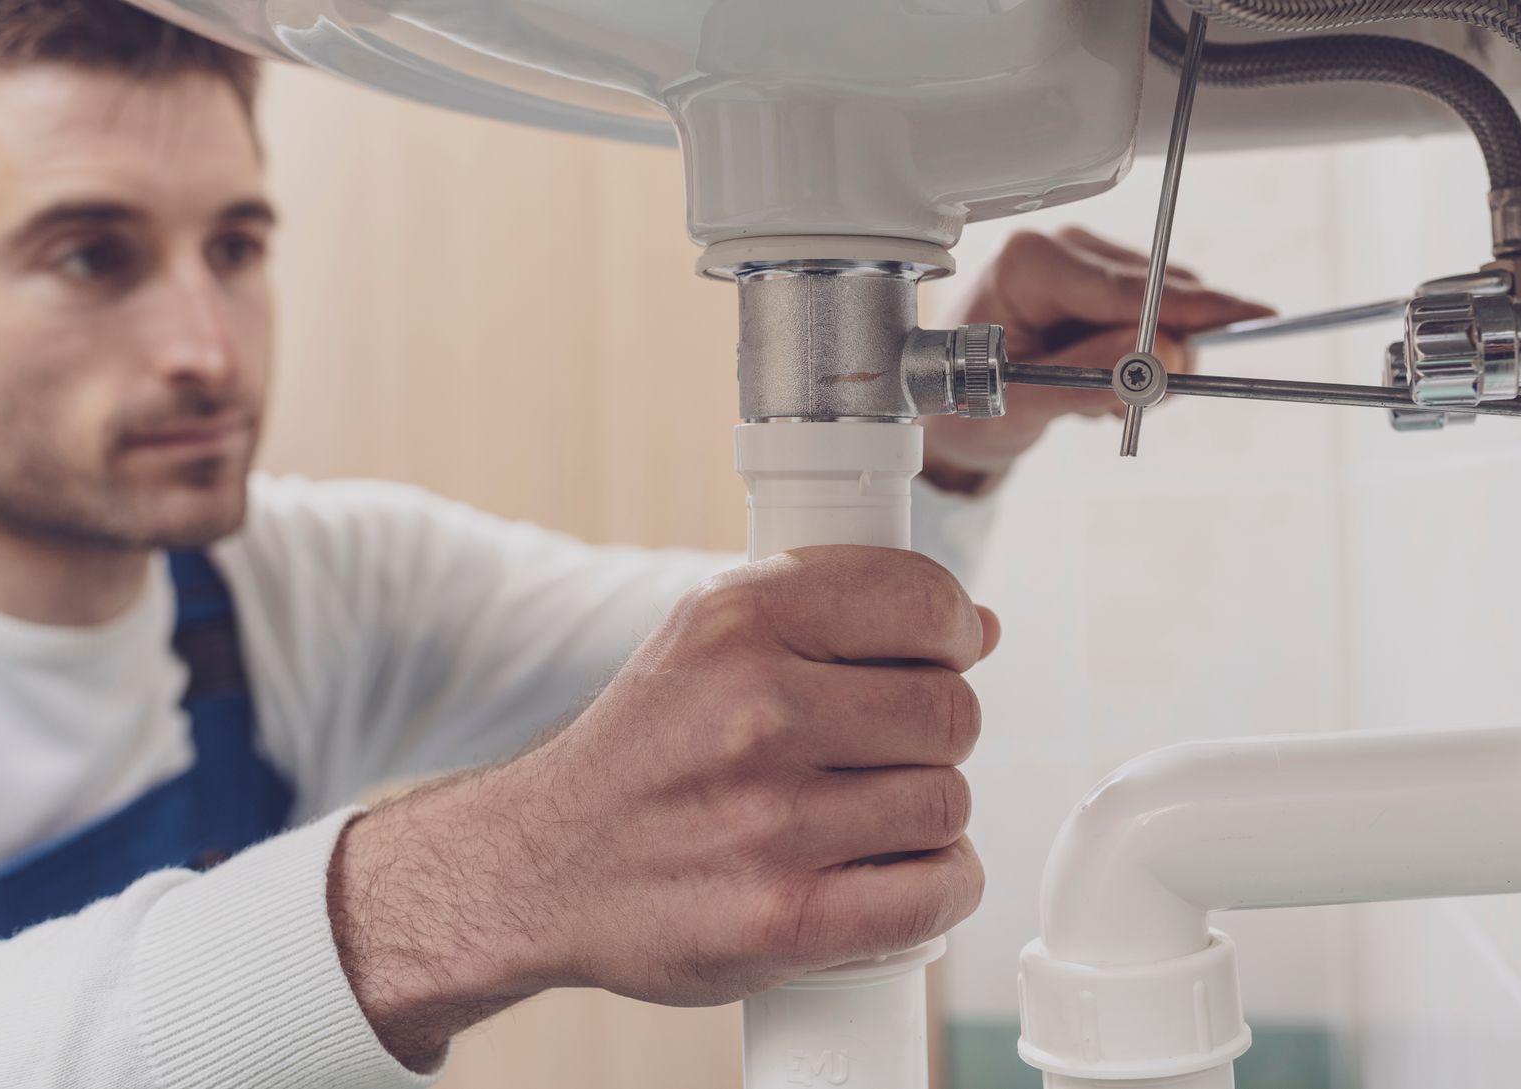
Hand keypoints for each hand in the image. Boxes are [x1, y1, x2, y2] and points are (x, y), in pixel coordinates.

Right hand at [328, 546, 998, 1067]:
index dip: (948, 634)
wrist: (540, 868)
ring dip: (926, 815)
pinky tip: (891, 874)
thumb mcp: (713, 637)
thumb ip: (840, 612)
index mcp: (738, 619)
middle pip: (951, 710)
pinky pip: (938, 891)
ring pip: (949, 802)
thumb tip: (981, 626)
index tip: (931, 658)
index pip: (924, 600)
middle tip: (880, 751)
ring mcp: (768, 820)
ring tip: (861, 816)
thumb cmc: (650, 748)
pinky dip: (938, 888)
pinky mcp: (782, 919)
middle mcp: (752, 710)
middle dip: (934, 732)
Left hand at [922, 226, 1272, 489]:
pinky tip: (1096, 377)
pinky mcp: (1102, 279)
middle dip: (1166, 354)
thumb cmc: (965, 396)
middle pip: (1159, 292)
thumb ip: (1089, 378)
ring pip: (1165, 306)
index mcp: (1029, 263)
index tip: (1255, 318)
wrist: (945, 401)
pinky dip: (1140, 357)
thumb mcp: (1022, 402)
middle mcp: (1061, 247)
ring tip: (1089, 397)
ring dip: (1147, 362)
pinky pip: (1155, 315)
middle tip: (1135, 407)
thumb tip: (1161, 354)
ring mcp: (1085, 259)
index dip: (1199, 308)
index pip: (1132, 289)